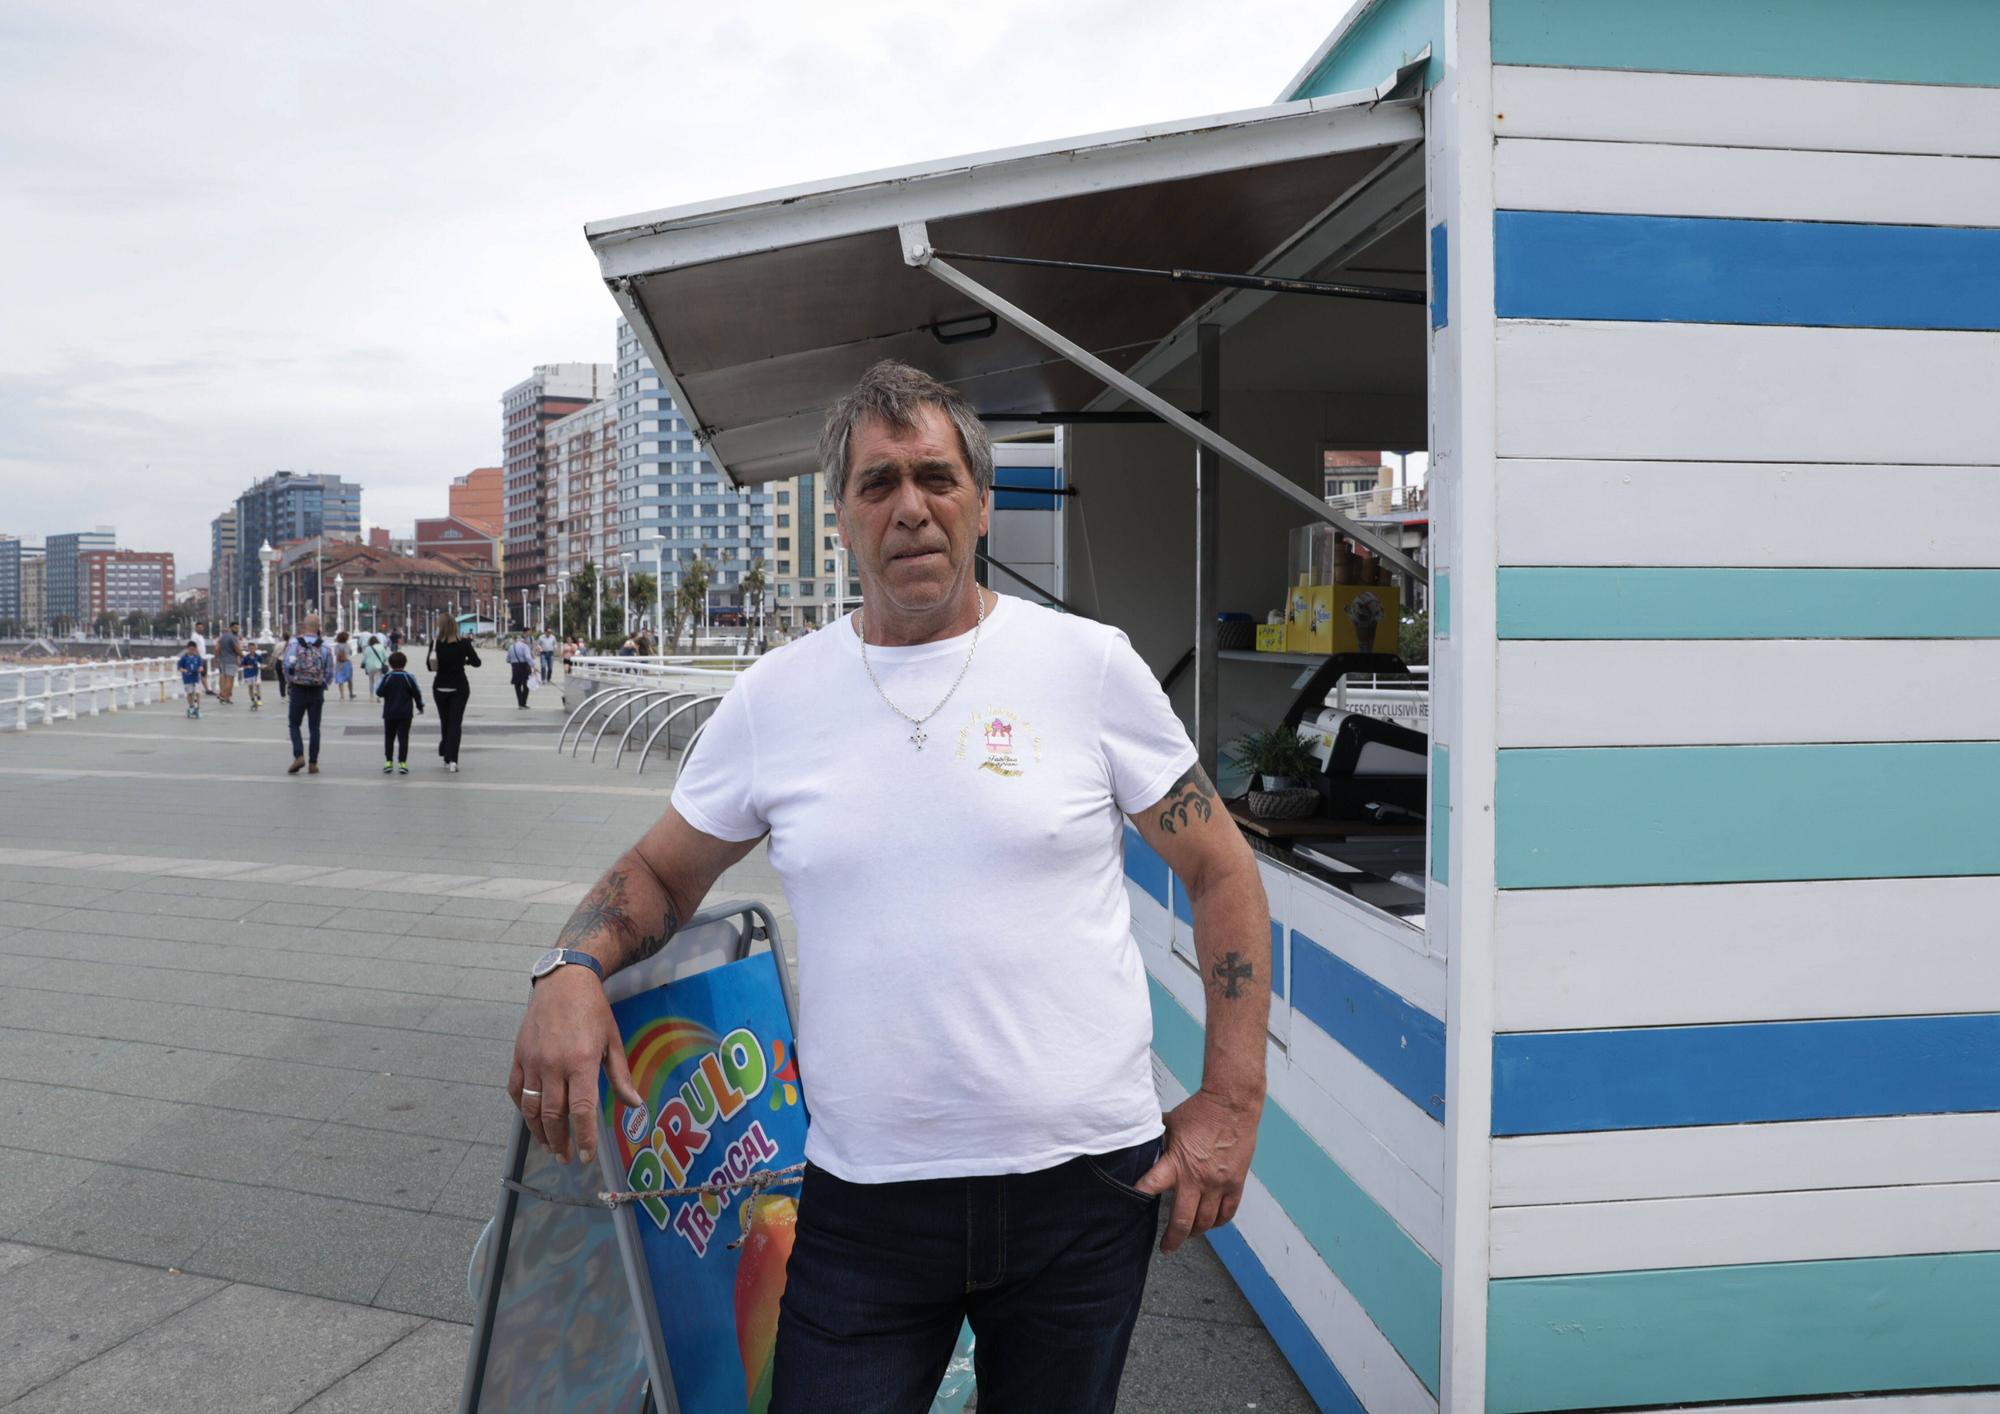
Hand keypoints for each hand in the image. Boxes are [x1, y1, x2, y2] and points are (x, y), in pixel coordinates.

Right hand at [508, 967, 643, 1165]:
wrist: (564, 981)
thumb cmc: (594, 1011)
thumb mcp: (613, 1041)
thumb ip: (620, 1076)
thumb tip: (634, 1105)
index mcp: (581, 1061)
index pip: (582, 1110)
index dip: (584, 1137)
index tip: (585, 1156)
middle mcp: (554, 1064)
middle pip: (553, 1115)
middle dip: (559, 1141)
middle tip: (566, 1157)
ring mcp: (532, 1061)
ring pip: (531, 1108)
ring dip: (539, 1132)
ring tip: (550, 1146)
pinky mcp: (518, 1056)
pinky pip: (516, 1091)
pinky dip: (522, 1109)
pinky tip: (531, 1120)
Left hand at [1134, 1086, 1263, 1252]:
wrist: (1232, 1104)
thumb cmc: (1200, 1111)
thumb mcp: (1170, 1124)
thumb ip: (1156, 1140)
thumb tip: (1140, 1143)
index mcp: (1176, 1163)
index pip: (1150, 1187)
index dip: (1138, 1199)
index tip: (1130, 1211)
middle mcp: (1198, 1178)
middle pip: (1182, 1222)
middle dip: (1172, 1239)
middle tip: (1167, 1248)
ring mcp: (1218, 1184)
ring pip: (1206, 1223)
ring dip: (1195, 1232)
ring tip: (1188, 1234)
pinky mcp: (1235, 1183)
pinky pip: (1227, 1213)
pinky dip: (1217, 1222)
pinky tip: (1210, 1223)